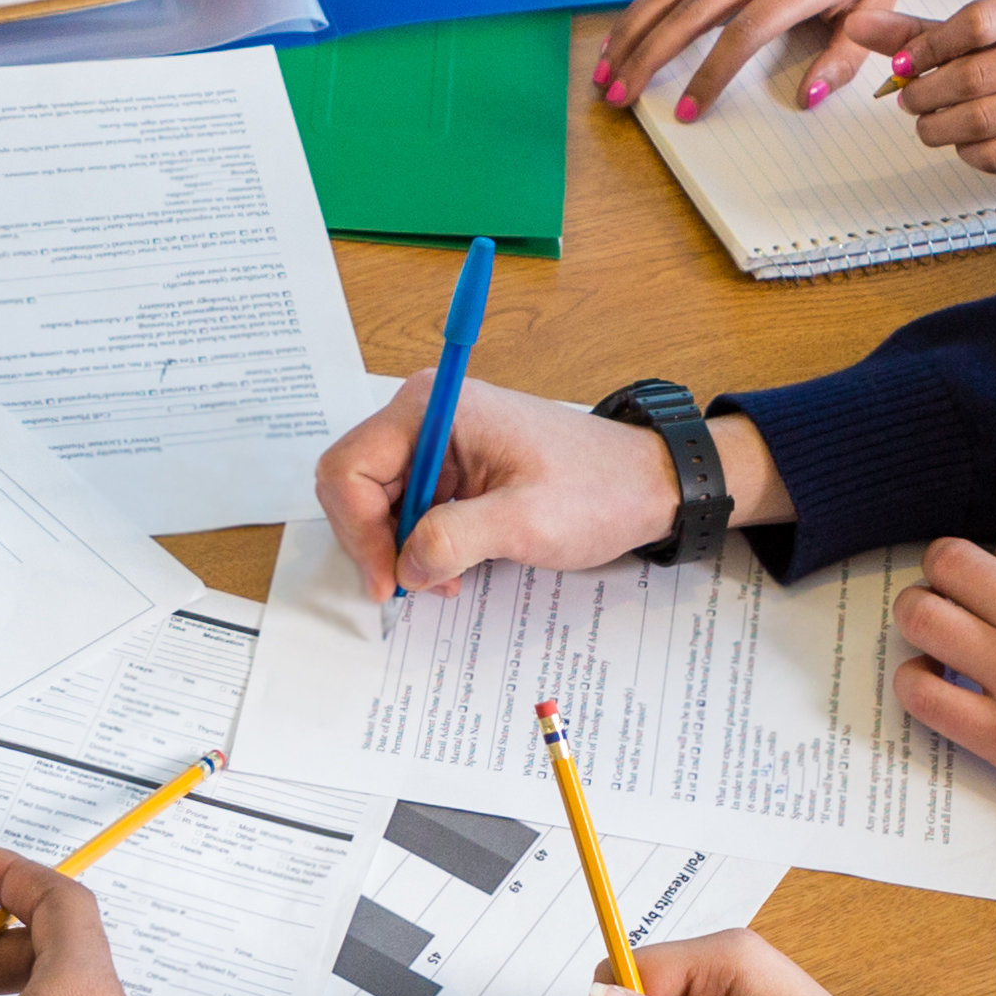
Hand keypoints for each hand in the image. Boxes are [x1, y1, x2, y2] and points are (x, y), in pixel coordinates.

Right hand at [319, 377, 661, 595]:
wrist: (645, 484)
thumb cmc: (597, 488)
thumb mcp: (525, 520)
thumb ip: (454, 539)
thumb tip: (403, 568)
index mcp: (433, 407)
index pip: (350, 468)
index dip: (359, 531)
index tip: (390, 581)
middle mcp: (424, 415)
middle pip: (354, 486)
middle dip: (375, 543)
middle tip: (410, 588)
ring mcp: (435, 441)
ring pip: (375, 503)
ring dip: (398, 550)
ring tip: (441, 580)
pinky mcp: (450, 467)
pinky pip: (406, 508)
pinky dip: (418, 545)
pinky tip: (450, 568)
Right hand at [600, 0, 914, 121]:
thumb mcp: (880, 1)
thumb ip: (845, 56)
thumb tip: (808, 98)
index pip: (744, 33)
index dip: (711, 74)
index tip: (688, 110)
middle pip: (691, 13)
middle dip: (648, 57)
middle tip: (618, 95)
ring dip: (632, 31)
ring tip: (605, 70)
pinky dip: (643, 5)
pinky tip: (623, 33)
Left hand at [853, 0, 995, 181]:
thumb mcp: (988, 37)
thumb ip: (923, 32)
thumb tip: (856, 23)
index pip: (977, 21)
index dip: (928, 48)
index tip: (904, 65)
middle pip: (976, 73)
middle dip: (927, 93)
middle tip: (909, 101)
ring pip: (984, 118)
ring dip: (939, 126)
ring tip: (928, 125)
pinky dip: (968, 151)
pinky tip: (964, 143)